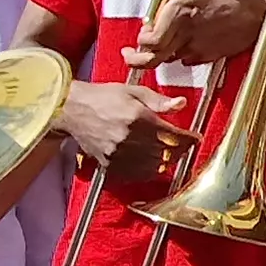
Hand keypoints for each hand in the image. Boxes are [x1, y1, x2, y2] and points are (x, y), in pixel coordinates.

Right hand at [55, 79, 186, 184]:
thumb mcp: (133, 91)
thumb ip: (159, 100)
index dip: (188, 139)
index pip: (173, 135)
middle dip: (180, 150)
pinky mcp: (108, 164)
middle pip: (166, 153)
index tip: (194, 138)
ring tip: (171, 154)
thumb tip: (181, 104)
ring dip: (167, 162)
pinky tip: (153, 163)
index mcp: (138, 117)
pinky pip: (136, 174)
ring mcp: (118, 154)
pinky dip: (149, 171)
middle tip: (185, 146)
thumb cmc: (102, 97)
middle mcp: (129, 138)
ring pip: (154, 166)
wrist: (71, 109)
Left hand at [143, 0, 265, 65]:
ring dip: (163, 51)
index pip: (151, 39)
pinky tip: (188, 40)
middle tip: (136, 51)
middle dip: (140, 57)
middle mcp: (185, 32)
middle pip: (154, 58)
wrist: (257, 14)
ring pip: (168, 58)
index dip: (142, 41)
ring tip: (169, 38)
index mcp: (180, 11)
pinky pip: (186, 60)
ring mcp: (197, 47)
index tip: (142, 34)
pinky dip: (181, 53)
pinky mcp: (207, 56)